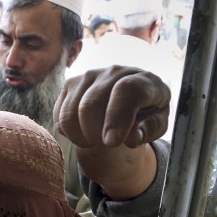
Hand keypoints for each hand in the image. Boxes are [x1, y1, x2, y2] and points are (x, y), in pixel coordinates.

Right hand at [55, 65, 170, 148]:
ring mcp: (89, 76)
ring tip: (95, 140)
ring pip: (70, 113)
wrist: (128, 103)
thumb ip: (149, 130)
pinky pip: (59, 116)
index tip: (111, 142)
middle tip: (105, 145)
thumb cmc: (146, 115)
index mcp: (143, 80)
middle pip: (90, 104)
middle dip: (94, 135)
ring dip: (80, 136)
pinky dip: (69, 133)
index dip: (117, 117)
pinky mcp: (70, 85)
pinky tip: (84, 132)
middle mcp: (115, 72)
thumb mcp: (157, 125)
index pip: (126, 90)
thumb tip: (130, 137)